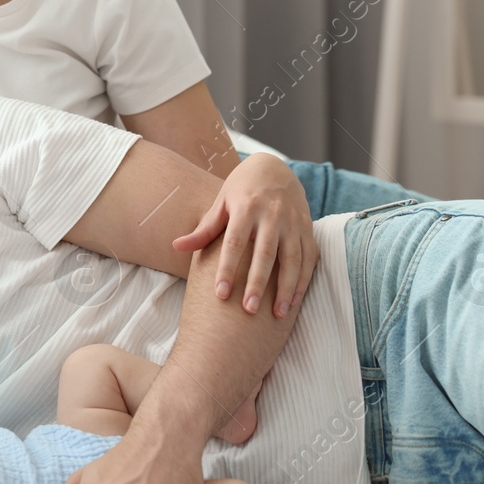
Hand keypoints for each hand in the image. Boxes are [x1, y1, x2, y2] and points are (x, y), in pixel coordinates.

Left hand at [170, 154, 318, 317]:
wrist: (275, 168)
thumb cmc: (240, 190)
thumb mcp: (220, 203)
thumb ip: (203, 230)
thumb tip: (175, 247)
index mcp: (246, 208)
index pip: (234, 243)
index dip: (227, 269)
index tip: (220, 295)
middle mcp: (272, 215)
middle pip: (264, 254)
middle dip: (257, 284)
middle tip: (248, 311)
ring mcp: (293, 222)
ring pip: (292, 259)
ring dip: (285, 288)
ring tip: (276, 314)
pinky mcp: (308, 229)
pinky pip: (309, 258)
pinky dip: (303, 281)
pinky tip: (294, 302)